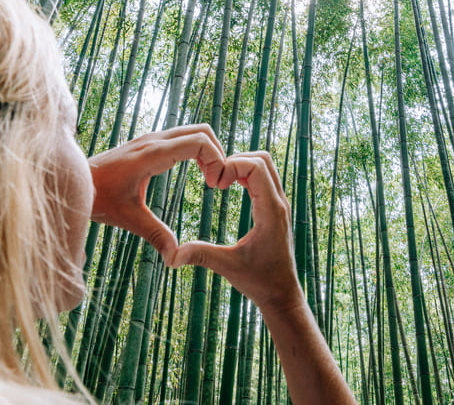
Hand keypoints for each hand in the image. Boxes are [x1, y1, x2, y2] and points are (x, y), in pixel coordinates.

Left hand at [88, 124, 225, 263]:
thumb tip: (175, 259)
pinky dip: (196, 151)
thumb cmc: (98, 198)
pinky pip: (181, 138)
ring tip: (210, 179)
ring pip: (192, 131)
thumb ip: (155, 235)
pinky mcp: (148, 144)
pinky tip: (196, 174)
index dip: (216, 159)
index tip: (216, 186)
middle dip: (217, 153)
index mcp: (152, 154)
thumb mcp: (128, 218)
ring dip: (208, 151)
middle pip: (201, 130)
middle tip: (218, 182)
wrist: (74, 182)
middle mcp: (154, 140)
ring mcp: (151, 139)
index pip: (198, 141)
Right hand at [171, 151, 302, 313]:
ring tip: (220, 181)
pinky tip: (229, 187)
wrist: (282, 295)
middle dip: (236, 160)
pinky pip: (265, 179)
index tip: (215, 184)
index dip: (232, 166)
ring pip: (266, 166)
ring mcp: (280, 205)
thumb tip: (171, 257)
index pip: (256, 166)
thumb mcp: (227, 266)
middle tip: (215, 179)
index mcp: (270, 211)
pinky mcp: (276, 209)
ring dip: (242, 166)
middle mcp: (279, 203)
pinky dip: (247, 175)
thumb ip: (201, 255)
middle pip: (263, 159)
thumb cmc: (260, 282)